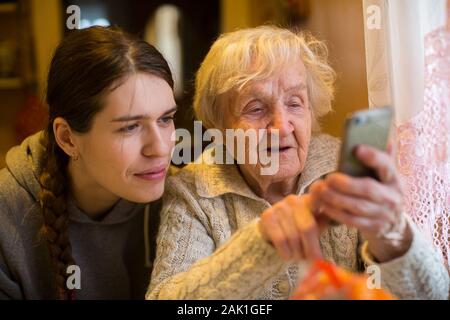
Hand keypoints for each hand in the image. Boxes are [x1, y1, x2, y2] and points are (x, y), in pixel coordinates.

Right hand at [258, 194, 322, 261]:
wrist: (270, 230)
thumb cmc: (297, 228)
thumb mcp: (315, 225)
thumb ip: (324, 228)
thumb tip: (332, 245)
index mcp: (309, 200)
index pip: (321, 213)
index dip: (323, 227)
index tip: (324, 250)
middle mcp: (294, 200)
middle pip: (307, 228)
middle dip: (311, 248)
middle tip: (313, 261)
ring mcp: (279, 207)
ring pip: (293, 236)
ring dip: (297, 252)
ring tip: (298, 256)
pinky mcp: (267, 216)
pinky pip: (280, 239)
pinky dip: (286, 252)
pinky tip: (287, 255)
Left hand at [309, 144, 411, 261]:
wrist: (393, 225)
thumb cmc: (382, 191)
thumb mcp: (386, 176)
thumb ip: (383, 158)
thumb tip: (383, 136)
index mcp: (395, 179)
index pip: (387, 165)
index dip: (373, 157)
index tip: (356, 148)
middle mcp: (392, 197)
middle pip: (368, 189)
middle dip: (345, 183)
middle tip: (328, 178)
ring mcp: (383, 214)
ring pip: (357, 206)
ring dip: (335, 198)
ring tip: (319, 190)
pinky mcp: (373, 228)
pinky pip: (351, 220)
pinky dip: (335, 212)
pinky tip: (323, 204)